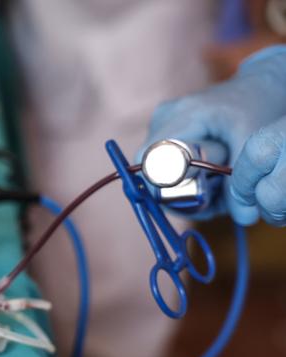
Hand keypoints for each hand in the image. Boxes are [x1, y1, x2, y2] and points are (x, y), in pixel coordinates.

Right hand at [141, 45, 285, 223]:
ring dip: (189, 188)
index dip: (170, 186)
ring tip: (220, 178)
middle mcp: (161, 120)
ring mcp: (160, 127)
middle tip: (219, 188)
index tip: (203, 189)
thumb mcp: (253, 140)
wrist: (259, 86)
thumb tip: (243, 217)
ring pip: (159, 176)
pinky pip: (165, 169)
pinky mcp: (164, 136)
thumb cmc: (257, 105)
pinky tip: (212, 173)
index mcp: (178, 116)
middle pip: (153, 174)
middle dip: (184, 192)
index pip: (149, 163)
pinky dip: (189, 180)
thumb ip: (243, 179)